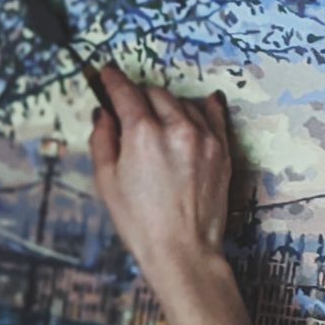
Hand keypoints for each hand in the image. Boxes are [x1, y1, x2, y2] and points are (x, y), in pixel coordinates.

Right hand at [88, 65, 234, 287]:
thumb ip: (102, 140)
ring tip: (158, 119)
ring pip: (183, 102)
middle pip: (155, 94)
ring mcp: (204, 138)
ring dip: (167, 104)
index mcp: (143, 134)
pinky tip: (201, 102)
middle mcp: (176, 128)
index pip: (126, 92)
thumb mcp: (106, 182)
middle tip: (129, 106)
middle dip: (139, 96)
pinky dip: (202, 107)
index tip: (107, 74)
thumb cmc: (140, 223)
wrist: (183, 251)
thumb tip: (104, 114)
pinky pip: (213, 115)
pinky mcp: (221, 150)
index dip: (112, 80)